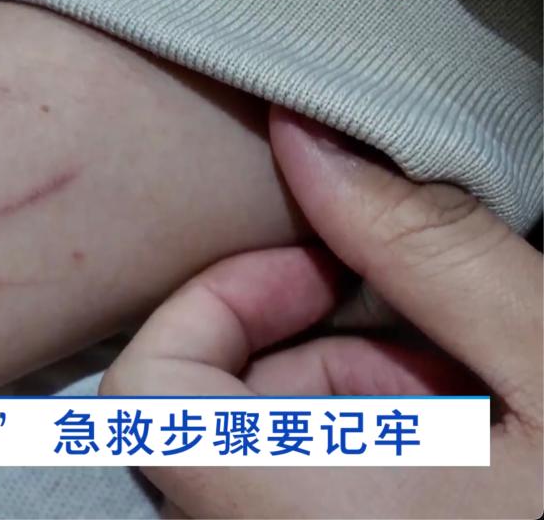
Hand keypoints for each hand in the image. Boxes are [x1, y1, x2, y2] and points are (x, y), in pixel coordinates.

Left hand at [100, 106, 542, 517]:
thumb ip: (433, 252)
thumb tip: (313, 138)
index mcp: (305, 516)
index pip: (147, 400)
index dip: (207, 307)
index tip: (316, 268)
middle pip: (211, 416)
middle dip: (312, 350)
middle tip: (435, 336)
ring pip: (258, 454)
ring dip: (352, 400)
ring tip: (472, 398)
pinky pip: (299, 491)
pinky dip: (365, 449)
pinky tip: (465, 444)